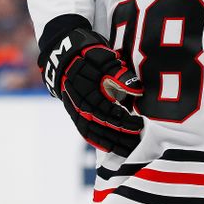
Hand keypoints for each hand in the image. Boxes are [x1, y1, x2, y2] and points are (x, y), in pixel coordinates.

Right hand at [41, 28, 143, 155]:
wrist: (64, 53)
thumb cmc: (88, 55)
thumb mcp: (105, 60)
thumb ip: (120, 76)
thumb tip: (138, 90)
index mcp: (88, 94)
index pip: (108, 115)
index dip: (124, 123)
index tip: (140, 126)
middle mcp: (79, 106)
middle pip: (101, 129)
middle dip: (119, 139)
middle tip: (137, 145)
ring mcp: (75, 111)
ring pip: (93, 134)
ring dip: (110, 144)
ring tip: (127, 150)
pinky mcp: (74, 113)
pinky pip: (85, 131)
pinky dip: (97, 141)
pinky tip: (109, 147)